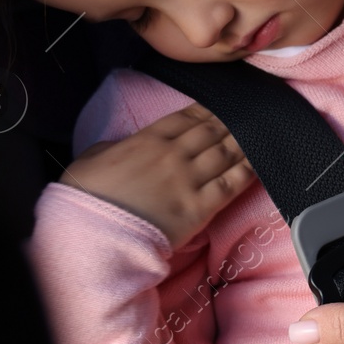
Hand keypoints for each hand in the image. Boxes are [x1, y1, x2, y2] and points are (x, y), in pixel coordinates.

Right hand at [58, 103, 255, 248]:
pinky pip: (230, 184)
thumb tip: (127, 144)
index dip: (206, 111)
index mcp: (147, 140)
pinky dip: (246, 172)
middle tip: (248, 117)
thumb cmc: (85, 199)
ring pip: (225, 153)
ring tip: (258, 135)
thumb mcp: (92, 158)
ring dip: (243, 143)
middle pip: (211, 132)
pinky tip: (257, 164)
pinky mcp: (199, 208)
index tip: (219, 108)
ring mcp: (188, 180)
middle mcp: (173, 155)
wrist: (92, 235)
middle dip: (230, 123)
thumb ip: (115, 145)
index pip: (186, 118)